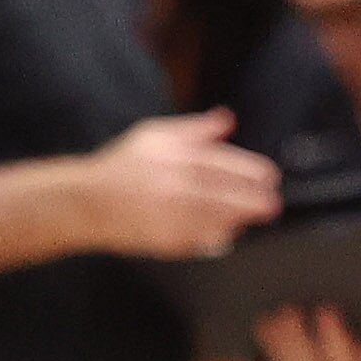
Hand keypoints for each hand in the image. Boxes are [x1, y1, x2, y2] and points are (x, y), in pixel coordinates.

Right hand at [82, 110, 281, 259]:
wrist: (89, 201)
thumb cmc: (124, 166)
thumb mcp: (157, 135)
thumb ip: (197, 128)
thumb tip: (228, 119)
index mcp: (182, 156)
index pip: (237, 167)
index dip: (260, 175)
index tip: (269, 178)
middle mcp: (182, 185)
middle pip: (239, 197)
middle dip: (261, 201)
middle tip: (271, 204)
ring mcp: (178, 215)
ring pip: (228, 220)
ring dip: (243, 218)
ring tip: (249, 215)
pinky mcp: (173, 240)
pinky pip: (209, 240)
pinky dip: (220, 235)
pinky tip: (223, 229)